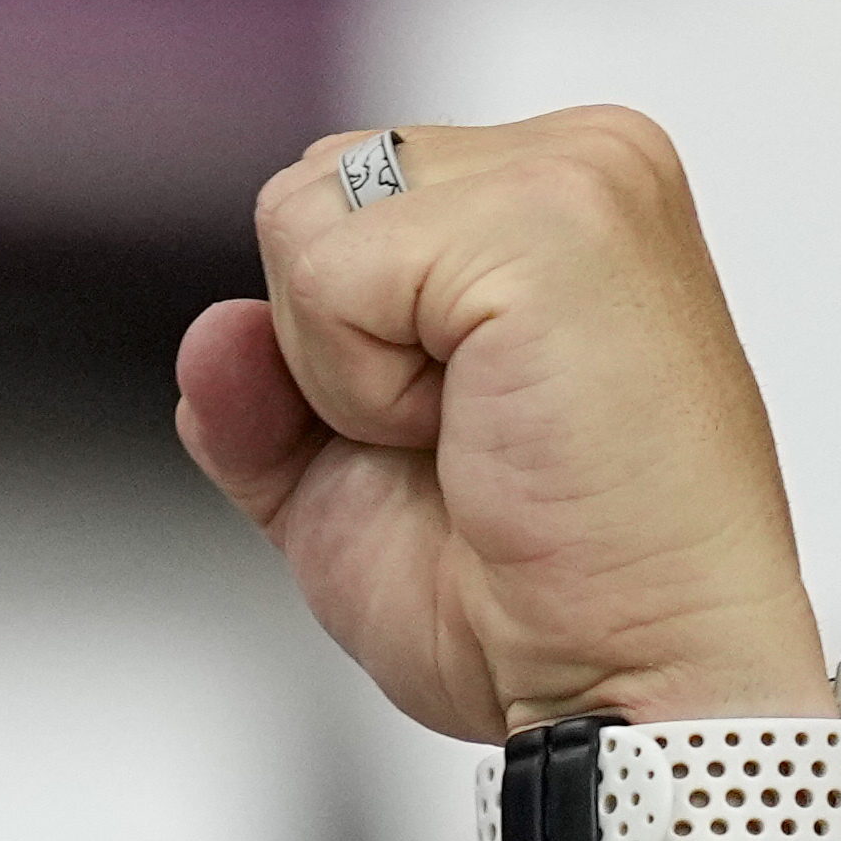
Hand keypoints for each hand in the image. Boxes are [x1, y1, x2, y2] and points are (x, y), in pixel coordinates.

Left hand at [177, 109, 824, 740]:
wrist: (625, 680)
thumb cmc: (532, 596)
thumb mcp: (337, 481)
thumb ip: (259, 394)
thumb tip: (215, 329)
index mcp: (549, 198)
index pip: (327, 208)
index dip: (329, 353)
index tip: (454, 434)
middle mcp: (580, 161)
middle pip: (302, 199)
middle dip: (328, 349)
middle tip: (463, 443)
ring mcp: (578, 175)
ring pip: (305, 224)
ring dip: (345, 371)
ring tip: (476, 436)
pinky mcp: (552, 221)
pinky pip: (330, 277)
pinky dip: (360, 388)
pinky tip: (477, 432)